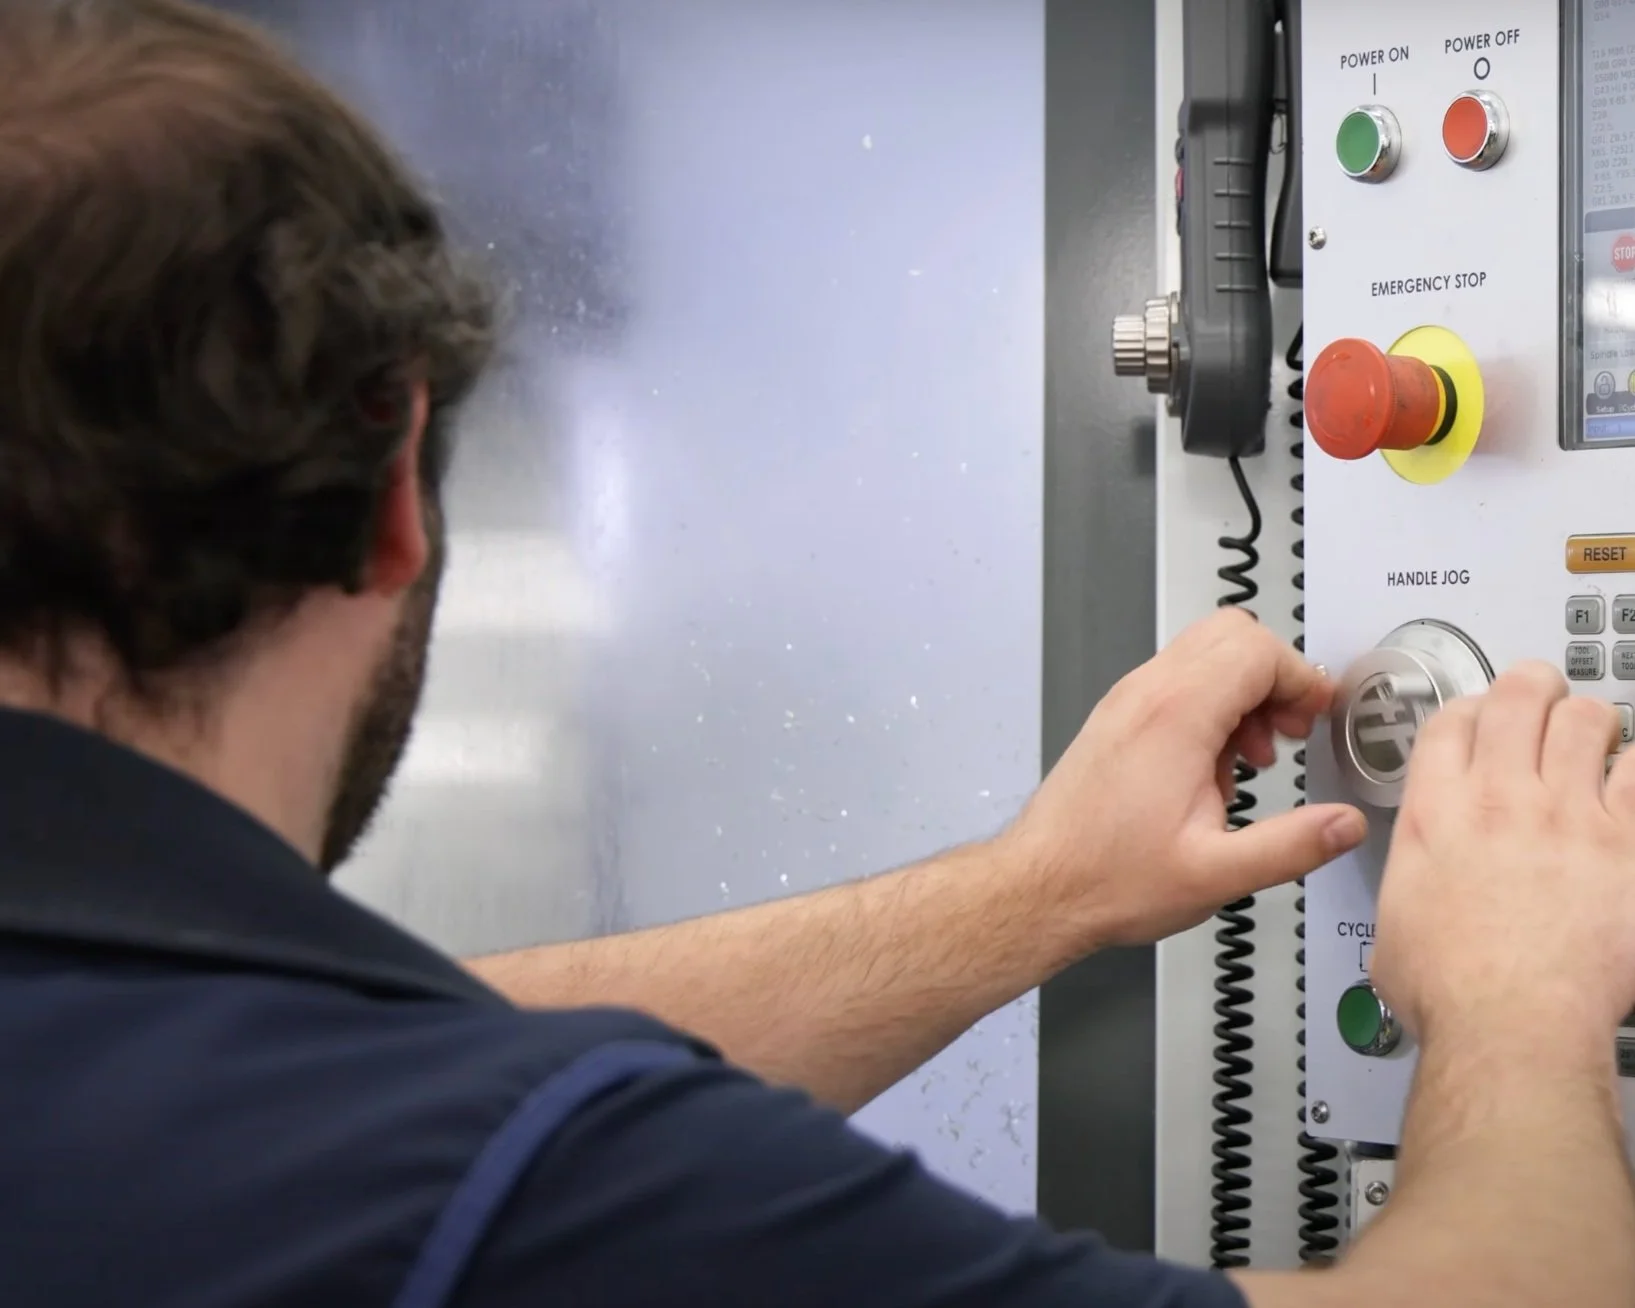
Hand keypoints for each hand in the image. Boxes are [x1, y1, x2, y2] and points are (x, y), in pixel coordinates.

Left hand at [1007, 608, 1366, 949]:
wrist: (1038, 888)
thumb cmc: (1107, 879)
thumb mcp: (1217, 874)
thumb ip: (1291, 846)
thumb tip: (1345, 825)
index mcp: (1175, 717)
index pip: (1256, 649)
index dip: (1300, 678)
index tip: (1317, 716)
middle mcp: (1145, 695)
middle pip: (1228, 635)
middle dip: (1274, 676)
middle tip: (1290, 731)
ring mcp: (1125, 703)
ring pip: (1201, 655)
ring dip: (1242, 693)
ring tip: (1253, 759)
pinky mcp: (1116, 721)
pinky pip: (1175, 685)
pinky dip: (1210, 708)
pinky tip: (1214, 772)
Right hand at [1372, 662, 1634, 1043]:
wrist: (1511, 1026)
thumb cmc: (1450, 991)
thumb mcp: (1395, 918)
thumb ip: (1414, 876)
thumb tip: (1422, 885)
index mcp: (1435, 812)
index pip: (1453, 719)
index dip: (1471, 708)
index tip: (1482, 720)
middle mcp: (1500, 798)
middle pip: (1520, 695)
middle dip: (1534, 688)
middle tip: (1543, 703)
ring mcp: (1568, 815)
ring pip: (1587, 718)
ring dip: (1590, 721)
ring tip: (1594, 740)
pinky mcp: (1627, 843)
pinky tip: (1630, 784)